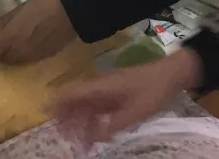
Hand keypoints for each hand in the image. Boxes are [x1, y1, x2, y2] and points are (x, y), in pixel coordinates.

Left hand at [0, 0, 76, 63]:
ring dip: (13, 55)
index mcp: (9, 38)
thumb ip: (4, 22)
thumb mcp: (19, 8)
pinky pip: (29, 60)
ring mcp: (32, 58)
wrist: (70, 12)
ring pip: (16, 62)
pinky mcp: (44, 59)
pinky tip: (32, 45)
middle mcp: (18, 53)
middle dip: (1, 53)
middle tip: (5, 42)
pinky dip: (26, 55)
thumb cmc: (42, 5)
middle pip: (3, 60)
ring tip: (19, 43)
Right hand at [54, 49, 202, 144]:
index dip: (56, 102)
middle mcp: (99, 86)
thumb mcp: (134, 112)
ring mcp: (108, 90)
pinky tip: (96, 136)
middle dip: (66, 119)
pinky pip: (98, 108)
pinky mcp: (116, 95)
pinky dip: (93, 121)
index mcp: (100, 86)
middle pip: (75, 100)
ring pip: (85, 106)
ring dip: (80, 123)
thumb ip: (112, 126)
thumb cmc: (153, 90)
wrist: (172, 74)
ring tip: (79, 144)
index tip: (46, 116)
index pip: (70, 92)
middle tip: (64, 138)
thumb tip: (92, 138)